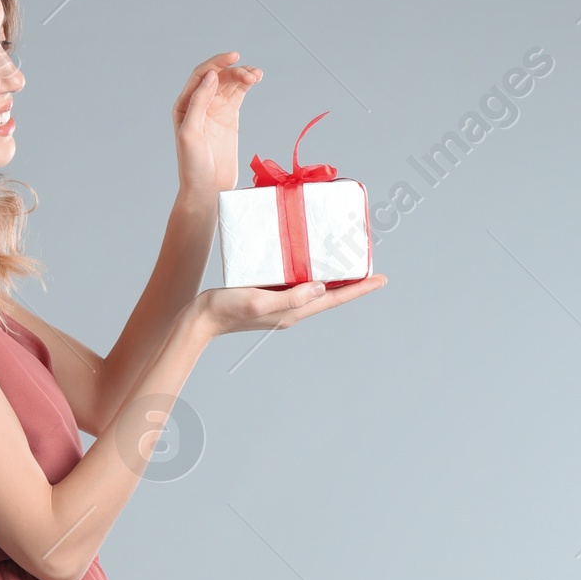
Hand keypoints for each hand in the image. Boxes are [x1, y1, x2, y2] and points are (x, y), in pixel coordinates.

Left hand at [174, 52, 261, 196]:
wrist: (207, 189)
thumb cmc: (193, 165)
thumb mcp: (190, 133)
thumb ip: (198, 102)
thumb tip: (212, 76)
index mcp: (184, 105)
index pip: (201, 75)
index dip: (217, 63)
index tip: (234, 57)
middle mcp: (198, 104)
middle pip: (218, 76)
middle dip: (234, 71)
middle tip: (251, 76)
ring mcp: (215, 110)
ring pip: (230, 83)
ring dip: (243, 75)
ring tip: (257, 76)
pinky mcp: (229, 117)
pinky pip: (238, 94)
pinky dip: (247, 84)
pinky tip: (256, 79)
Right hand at [192, 273, 387, 339]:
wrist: (199, 319)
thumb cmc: (225, 309)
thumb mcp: (258, 300)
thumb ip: (290, 297)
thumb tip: (321, 287)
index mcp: (293, 312)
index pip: (334, 298)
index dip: (359, 288)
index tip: (381, 278)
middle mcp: (291, 309)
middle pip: (329, 294)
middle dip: (350, 282)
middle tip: (367, 264)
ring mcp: (280, 304)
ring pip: (314, 289)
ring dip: (331, 277)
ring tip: (344, 261)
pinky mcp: (268, 296)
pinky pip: (297, 284)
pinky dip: (309, 272)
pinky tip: (308, 260)